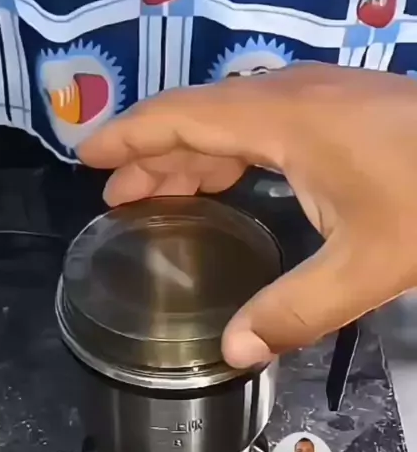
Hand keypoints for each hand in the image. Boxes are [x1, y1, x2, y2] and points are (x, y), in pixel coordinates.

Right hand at [79, 65, 416, 367]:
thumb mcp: (365, 268)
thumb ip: (294, 311)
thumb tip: (231, 353)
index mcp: (284, 121)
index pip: (184, 118)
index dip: (130, 136)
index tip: (87, 157)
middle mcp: (292, 98)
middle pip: (202, 117)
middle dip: (152, 153)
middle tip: (114, 196)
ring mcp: (320, 101)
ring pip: (235, 120)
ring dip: (190, 153)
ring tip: (154, 193)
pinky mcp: (343, 113)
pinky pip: (266, 126)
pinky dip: (231, 153)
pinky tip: (229, 184)